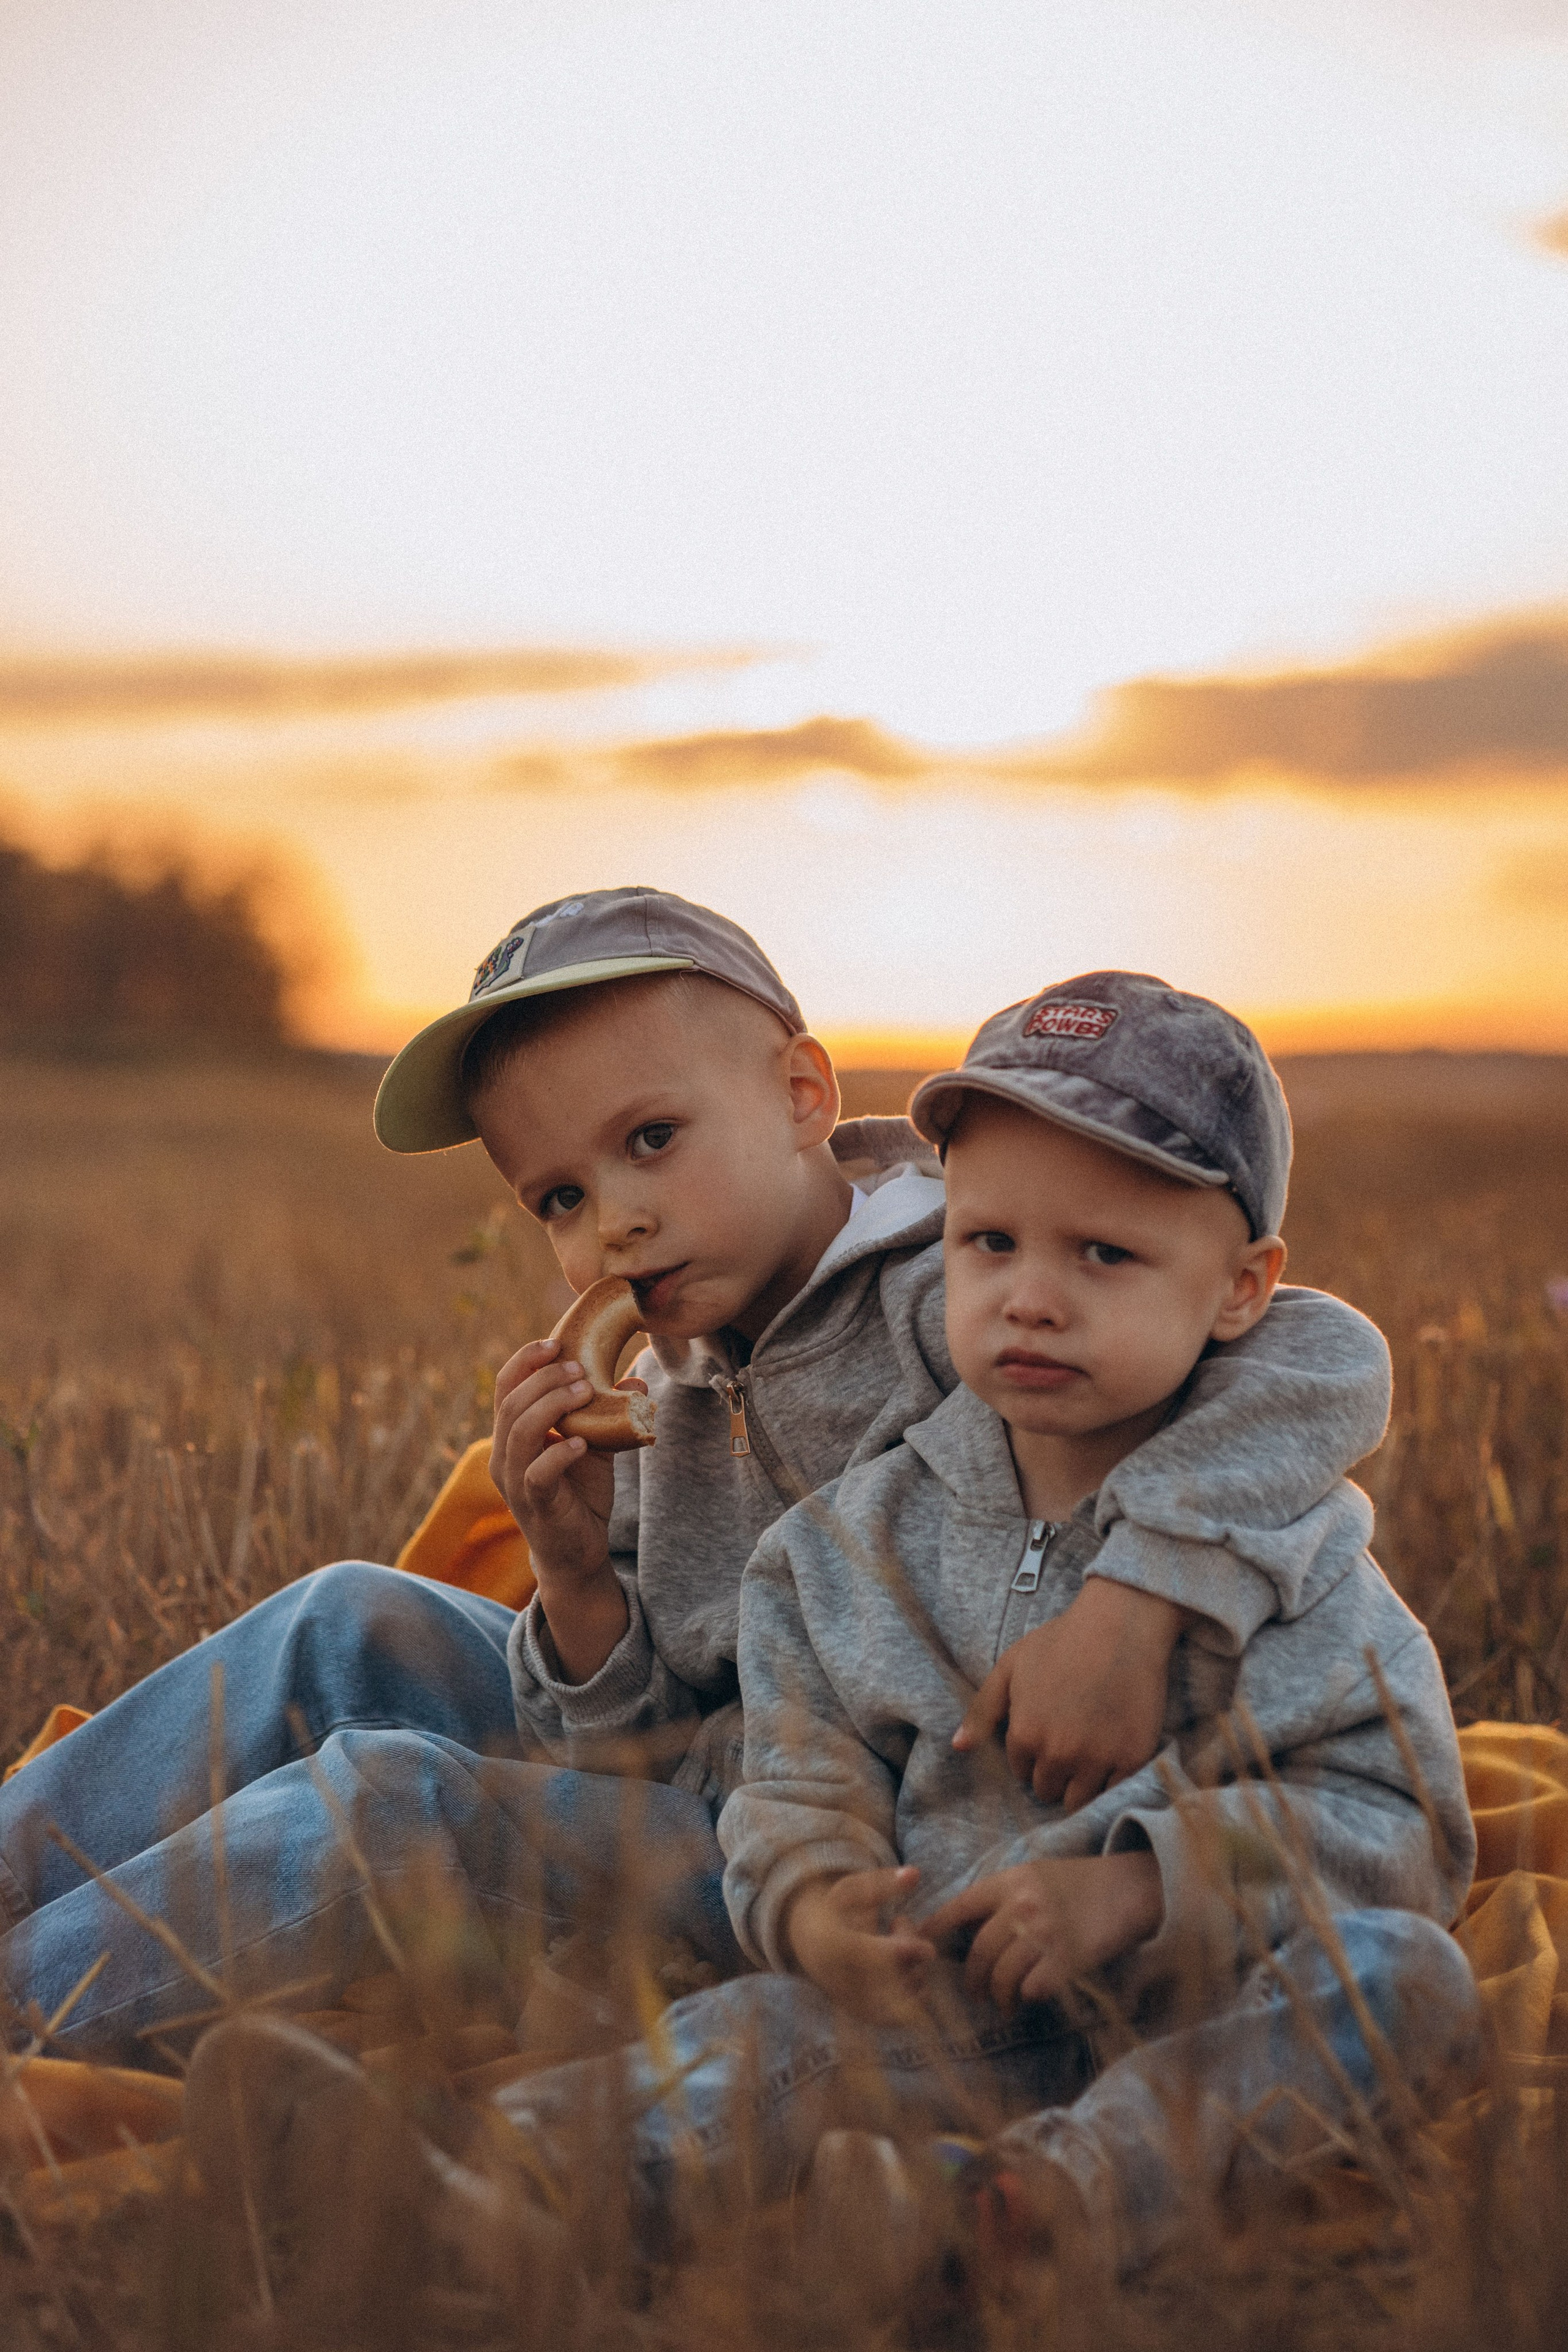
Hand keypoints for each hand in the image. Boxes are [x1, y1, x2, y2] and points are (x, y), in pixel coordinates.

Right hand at [489, 1338, 645, 1678]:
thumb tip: (636, 1380)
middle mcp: (503, 1454)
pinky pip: (537, 1473)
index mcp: (511, 1434)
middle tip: (580, 1369)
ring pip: (518, 1432)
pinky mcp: (534, 1505)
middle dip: (544, 1378)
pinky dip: (559, 1453)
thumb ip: (607, 1414)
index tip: (556, 1342)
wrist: (578, 1551)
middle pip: (510, 1402)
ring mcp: (514, 1481)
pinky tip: (583, 1443)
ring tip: (584, 1392)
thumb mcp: (594, 1446)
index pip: (506, 1386)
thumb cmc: (580, 1494)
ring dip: (552, 1405)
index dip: (526, 1360)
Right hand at [783, 1868, 935, 2024]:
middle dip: (910, 1958)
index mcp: (833, 1945)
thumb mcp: (854, 1889)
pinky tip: (905, 1972)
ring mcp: (849, 2001)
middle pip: (893, 1979)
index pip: (876, 1957)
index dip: (907, 1952)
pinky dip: (912, 1995)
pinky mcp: (861, 2015)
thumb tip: (915, 1874)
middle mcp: (838, 1979)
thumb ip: (884, 1883)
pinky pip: (899, 2017)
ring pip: (900, 2001)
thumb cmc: (836, 1909)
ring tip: (899, 1949)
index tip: (928, 1948)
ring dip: (914, 1975)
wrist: (809, 1940)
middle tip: (902, 1929)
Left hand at [924, 1852, 1162, 2013]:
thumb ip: (999, 1897)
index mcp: (1008, 1882)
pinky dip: (1028, 1997)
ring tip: (1003, 2003)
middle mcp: (1021, 1906)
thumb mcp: (1031, 1875)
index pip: (958, 1908)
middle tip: (975, 1994)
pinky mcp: (1067, 1959)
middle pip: (978, 1953)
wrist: (1125, 1889)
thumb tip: (963, 1929)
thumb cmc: (1075, 1883)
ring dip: (998, 1997)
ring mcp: (1044, 1934)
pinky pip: (1032, 1990)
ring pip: (1002, 1977)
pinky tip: (1031, 1996)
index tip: (919, 1948)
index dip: (934, 1931)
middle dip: (971, 1981)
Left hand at [952, 1580, 1186, 1810]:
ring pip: (1078, 1801)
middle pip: (1048, 1790)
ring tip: (1089, 1752)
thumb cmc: (1061, 1641)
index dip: (1033, 1754)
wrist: (1119, 1626)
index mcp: (1024, 1735)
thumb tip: (958, 1747)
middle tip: (1069, 1741)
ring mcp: (1096, 1760)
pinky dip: (1111, 1780)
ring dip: (1079, 1784)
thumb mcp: (1010, 1667)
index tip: (1048, 1732)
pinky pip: (1114, 1792)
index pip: (1021, 1772)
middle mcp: (1057, 1755)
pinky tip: (1112, 1750)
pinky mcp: (1131, 1759)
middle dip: (1054, 1772)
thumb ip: (982, 1711)